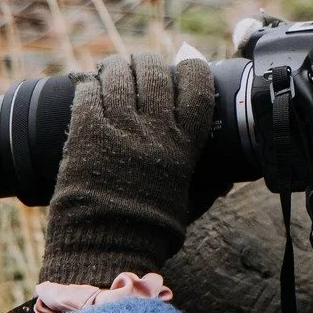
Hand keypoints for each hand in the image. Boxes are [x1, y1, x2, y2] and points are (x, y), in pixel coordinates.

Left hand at [39, 53, 214, 286]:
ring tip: (112, 69)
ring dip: (116, 67)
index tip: (187, 64)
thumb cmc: (151, 232)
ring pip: (118, 74)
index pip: (196, 87)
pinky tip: (90, 85)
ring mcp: (118, 127)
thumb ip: (208, 186)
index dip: (192, 68)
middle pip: (155, 72)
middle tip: (142, 66)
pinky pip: (88, 91)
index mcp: (184, 144)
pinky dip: (89, 83)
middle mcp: (153, 129)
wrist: (106, 249)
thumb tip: (228, 179)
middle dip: (149, 63)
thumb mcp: (189, 204)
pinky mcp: (85, 132)